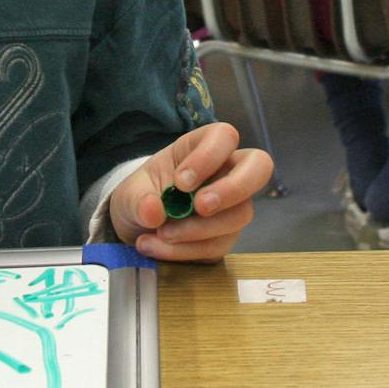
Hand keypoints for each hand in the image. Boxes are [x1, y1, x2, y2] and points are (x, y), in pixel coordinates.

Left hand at [109, 121, 270, 260]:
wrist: (137, 228)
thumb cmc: (140, 196)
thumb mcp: (129, 193)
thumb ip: (138, 199)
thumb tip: (153, 212)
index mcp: (201, 147)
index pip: (224, 136)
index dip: (209, 156)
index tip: (180, 182)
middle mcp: (225, 173)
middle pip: (259, 167)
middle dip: (232, 189)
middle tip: (200, 206)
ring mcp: (231, 206)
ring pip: (241, 214)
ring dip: (199, 230)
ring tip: (160, 234)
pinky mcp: (225, 237)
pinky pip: (218, 245)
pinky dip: (185, 250)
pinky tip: (158, 247)